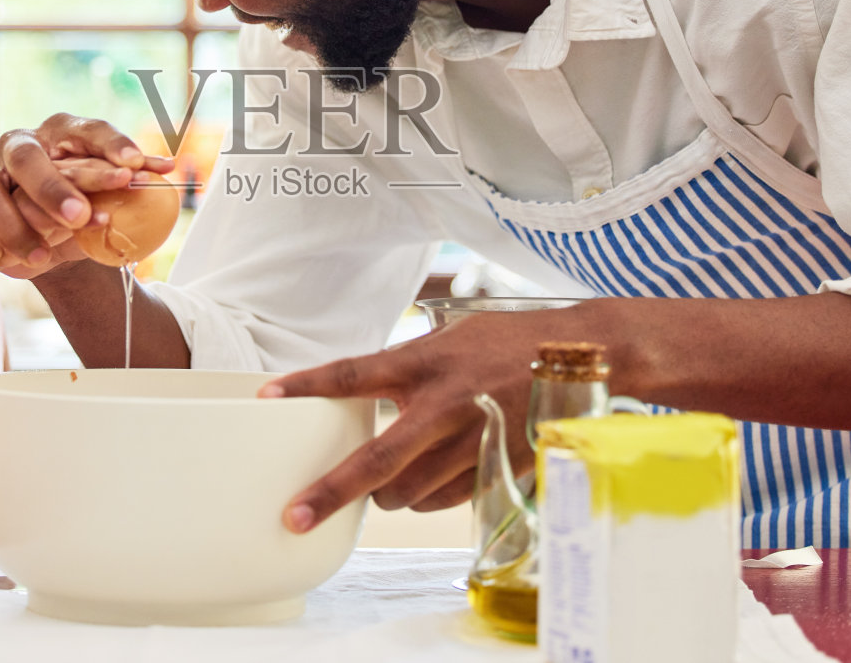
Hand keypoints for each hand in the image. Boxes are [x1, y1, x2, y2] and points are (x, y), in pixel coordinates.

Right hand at [0, 114, 173, 270]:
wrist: (21, 229)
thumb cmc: (68, 204)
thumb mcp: (98, 193)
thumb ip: (125, 181)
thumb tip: (169, 171)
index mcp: (59, 135)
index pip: (86, 130)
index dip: (111, 144)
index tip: (137, 167)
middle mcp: (18, 148)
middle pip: (29, 157)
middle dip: (53, 187)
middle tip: (79, 219)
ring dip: (13, 225)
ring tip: (38, 258)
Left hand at [259, 304, 619, 532]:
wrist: (583, 357)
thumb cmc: (510, 341)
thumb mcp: (452, 336)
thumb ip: (409, 364)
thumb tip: (365, 386)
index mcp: (426, 360)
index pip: (353, 374)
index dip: (307, 385)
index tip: (268, 395)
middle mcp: (444, 403)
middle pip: (375, 460)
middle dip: (331, 492)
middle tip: (296, 513)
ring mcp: (471, 441)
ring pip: (407, 492)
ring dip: (387, 492)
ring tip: (386, 479)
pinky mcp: (495, 468)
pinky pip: (443, 500)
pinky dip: (428, 496)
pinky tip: (432, 477)